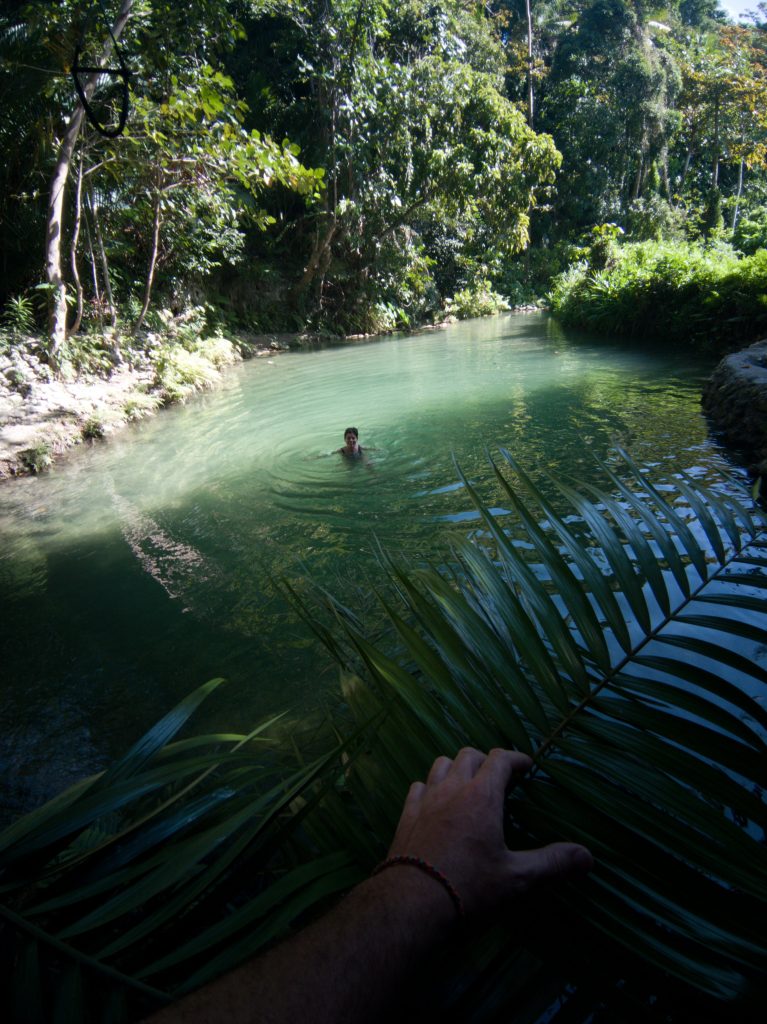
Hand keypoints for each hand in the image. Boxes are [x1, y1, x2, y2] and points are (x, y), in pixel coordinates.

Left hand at [387, 747, 592, 916]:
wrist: (412, 905)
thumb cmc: (469, 889)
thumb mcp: (518, 879)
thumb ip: (553, 863)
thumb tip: (588, 856)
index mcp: (481, 797)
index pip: (499, 760)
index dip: (515, 758)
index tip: (526, 765)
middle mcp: (452, 789)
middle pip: (468, 755)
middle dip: (486, 760)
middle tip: (499, 775)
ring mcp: (426, 801)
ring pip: (440, 765)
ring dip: (456, 767)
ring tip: (468, 782)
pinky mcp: (406, 816)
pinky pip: (418, 787)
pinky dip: (430, 786)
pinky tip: (435, 801)